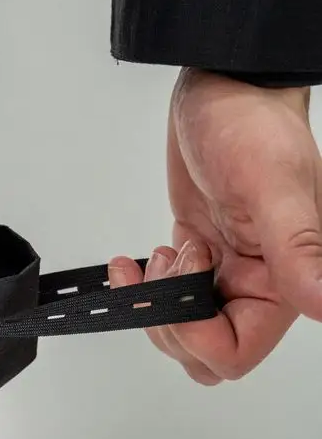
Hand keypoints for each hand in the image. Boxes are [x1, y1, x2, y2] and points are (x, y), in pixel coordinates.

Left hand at [108, 68, 321, 385]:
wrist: (227, 85)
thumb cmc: (254, 124)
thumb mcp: (273, 187)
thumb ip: (298, 251)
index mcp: (283, 283)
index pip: (235, 354)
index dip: (198, 336)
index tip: (185, 288)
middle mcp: (257, 287)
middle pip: (202, 354)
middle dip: (171, 322)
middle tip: (170, 266)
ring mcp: (224, 276)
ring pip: (181, 332)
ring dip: (155, 303)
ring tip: (163, 254)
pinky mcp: (198, 261)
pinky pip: (168, 302)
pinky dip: (145, 290)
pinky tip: (139, 262)